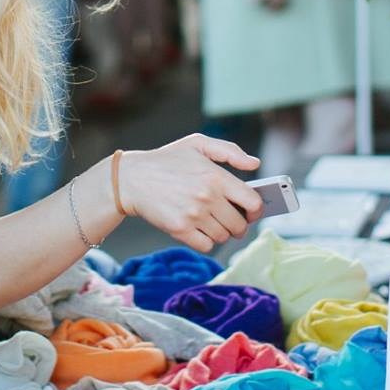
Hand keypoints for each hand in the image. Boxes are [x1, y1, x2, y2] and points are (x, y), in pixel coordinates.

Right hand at [120, 134, 263, 252]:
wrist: (132, 179)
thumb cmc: (167, 160)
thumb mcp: (198, 143)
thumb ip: (230, 151)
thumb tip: (254, 164)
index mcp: (216, 176)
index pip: (252, 202)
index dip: (256, 209)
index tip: (251, 210)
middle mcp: (207, 197)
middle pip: (240, 224)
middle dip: (239, 224)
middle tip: (231, 219)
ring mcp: (193, 216)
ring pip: (224, 237)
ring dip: (222, 232)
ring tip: (212, 221)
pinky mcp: (180, 230)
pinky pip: (207, 246)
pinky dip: (207, 241)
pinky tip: (200, 229)